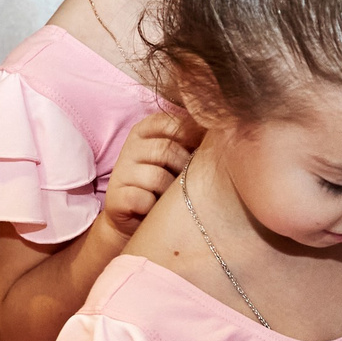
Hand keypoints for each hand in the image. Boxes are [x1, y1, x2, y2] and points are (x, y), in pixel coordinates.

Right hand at [99, 112, 201, 241]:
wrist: (135, 217)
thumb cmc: (164, 183)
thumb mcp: (175, 156)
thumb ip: (191, 140)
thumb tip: (224, 130)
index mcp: (144, 130)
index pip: (170, 122)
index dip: (191, 136)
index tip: (201, 151)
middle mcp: (130, 147)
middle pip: (166, 149)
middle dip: (183, 167)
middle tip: (188, 182)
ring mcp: (121, 172)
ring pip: (157, 177)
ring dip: (170, 191)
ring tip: (170, 197)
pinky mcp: (117, 197)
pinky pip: (143, 199)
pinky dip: (153, 206)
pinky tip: (153, 208)